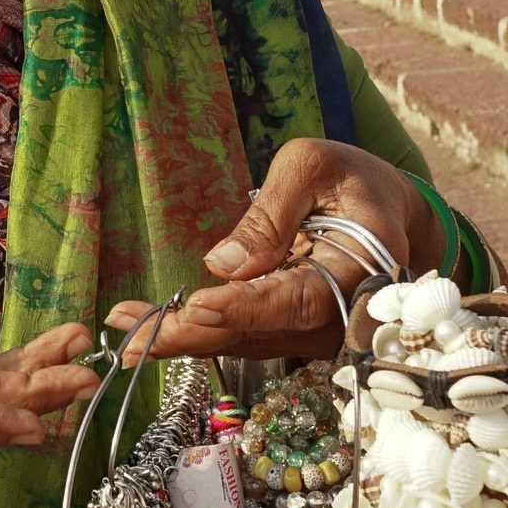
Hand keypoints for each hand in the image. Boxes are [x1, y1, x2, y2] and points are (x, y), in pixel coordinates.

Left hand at [103, 139, 438, 361]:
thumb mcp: (311, 165)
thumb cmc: (347, 177)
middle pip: (263, 334)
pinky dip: (197, 333)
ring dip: (183, 339)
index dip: (246, 308)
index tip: (195, 307)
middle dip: (194, 336)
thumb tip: (223, 265)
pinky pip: (244, 337)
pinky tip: (148, 328)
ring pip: (245, 342)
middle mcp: (342, 313)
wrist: (384, 209)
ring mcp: (319, 331)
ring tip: (124, 328)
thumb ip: (272, 211)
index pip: (299, 299)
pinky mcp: (295, 333)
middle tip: (131, 337)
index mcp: (361, 266)